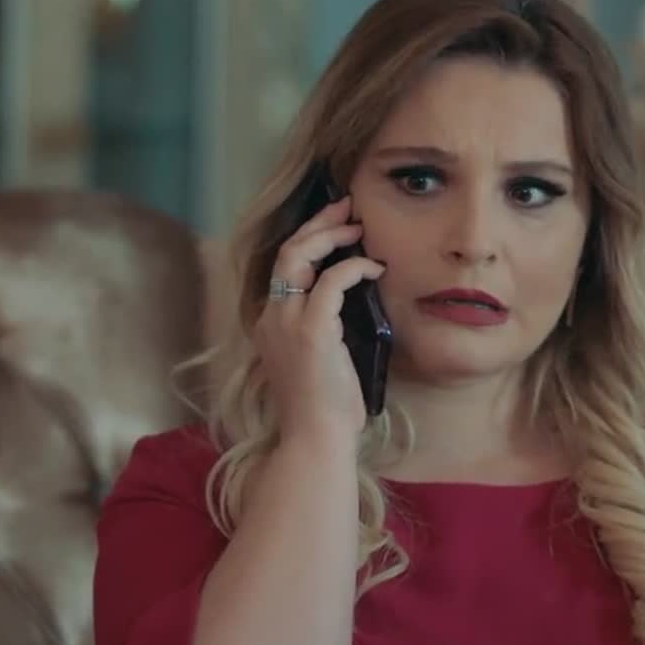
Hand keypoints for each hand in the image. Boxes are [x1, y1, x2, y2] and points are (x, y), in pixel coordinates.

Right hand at [252, 196, 384, 446]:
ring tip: (357, 226)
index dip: (308, 239)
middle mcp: (272, 317)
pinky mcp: (310, 330)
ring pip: (300, 256)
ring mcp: (287, 322)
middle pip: (287, 251)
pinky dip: (354, 267)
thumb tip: (355, 299)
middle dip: (317, 223)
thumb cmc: (324, 408)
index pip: (284, 267)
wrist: (315, 437)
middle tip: (346, 207)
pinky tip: (374, 268)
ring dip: (330, 235)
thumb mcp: (320, 359)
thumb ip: (326, 327)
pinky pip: (333, 281)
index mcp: (271, 323)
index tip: (335, 224)